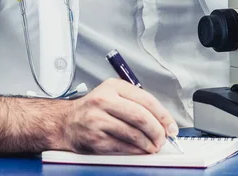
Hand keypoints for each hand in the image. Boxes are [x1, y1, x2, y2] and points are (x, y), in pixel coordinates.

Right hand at [59, 78, 178, 154]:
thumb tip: (163, 121)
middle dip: (158, 131)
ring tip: (153, 146)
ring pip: (134, 133)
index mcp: (113, 87)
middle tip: (163, 138)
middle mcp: (104, 100)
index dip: (163, 115)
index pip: (147, 100)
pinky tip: (140, 150)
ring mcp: (98, 119)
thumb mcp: (113, 95)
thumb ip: (136, 103)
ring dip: (148, 143)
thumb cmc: (94, 109)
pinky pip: (123, 146)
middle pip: (141, 117)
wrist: (66, 122)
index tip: (171, 126)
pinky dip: (136, 150)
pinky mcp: (95, 138)